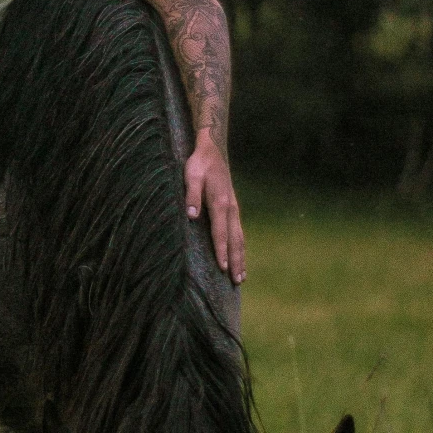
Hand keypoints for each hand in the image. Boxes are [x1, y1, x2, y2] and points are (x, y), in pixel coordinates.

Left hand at [184, 140, 244, 284]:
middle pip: (235, 240)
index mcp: (220, 203)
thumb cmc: (199, 164)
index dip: (221, 251)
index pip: (220, 232)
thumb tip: (191, 216)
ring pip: (240, 238)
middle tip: (237, 281)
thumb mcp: (191, 176)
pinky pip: (238, 232)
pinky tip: (239, 257)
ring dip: (241, 258)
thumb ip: (191, 196)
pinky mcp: (233, 209)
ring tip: (241, 277)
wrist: (213, 150)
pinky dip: (240, 248)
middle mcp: (231, 209)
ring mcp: (234, 209)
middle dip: (236, 261)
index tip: (222, 268)